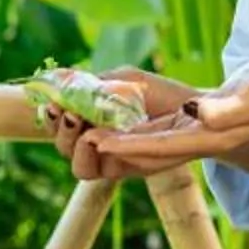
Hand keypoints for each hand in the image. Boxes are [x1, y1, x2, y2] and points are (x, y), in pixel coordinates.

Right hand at [42, 69, 192, 165]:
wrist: (198, 110)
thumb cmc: (160, 94)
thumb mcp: (124, 81)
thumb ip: (93, 84)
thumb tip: (58, 78)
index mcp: (91, 119)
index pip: (59, 123)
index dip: (50, 115)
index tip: (51, 101)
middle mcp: (97, 142)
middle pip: (63, 146)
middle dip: (58, 129)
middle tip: (65, 111)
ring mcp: (111, 159)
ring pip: (78, 166)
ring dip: (71, 145)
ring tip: (78, 122)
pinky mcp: (126, 169)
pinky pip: (100, 171)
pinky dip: (91, 155)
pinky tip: (94, 136)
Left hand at [80, 67, 248, 176]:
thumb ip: (229, 108)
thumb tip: (200, 113)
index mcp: (210, 138)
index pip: (162, 148)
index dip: (127, 146)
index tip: (97, 140)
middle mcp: (194, 143)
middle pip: (142, 154)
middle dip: (107, 147)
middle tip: (75, 132)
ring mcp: (190, 137)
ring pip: (141, 146)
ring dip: (108, 138)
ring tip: (79, 124)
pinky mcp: (188, 127)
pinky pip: (148, 135)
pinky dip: (123, 128)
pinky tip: (104, 118)